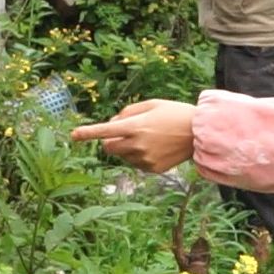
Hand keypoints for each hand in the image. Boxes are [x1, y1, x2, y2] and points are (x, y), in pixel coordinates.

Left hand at [70, 99, 197, 172]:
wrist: (199, 133)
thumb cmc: (175, 113)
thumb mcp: (151, 104)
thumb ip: (128, 112)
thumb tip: (113, 125)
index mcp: (135, 126)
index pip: (104, 131)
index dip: (87, 133)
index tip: (73, 135)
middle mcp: (137, 144)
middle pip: (109, 147)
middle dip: (110, 140)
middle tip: (125, 132)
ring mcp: (144, 159)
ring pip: (122, 156)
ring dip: (126, 148)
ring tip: (148, 138)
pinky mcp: (152, 169)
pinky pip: (136, 164)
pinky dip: (138, 157)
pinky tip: (155, 148)